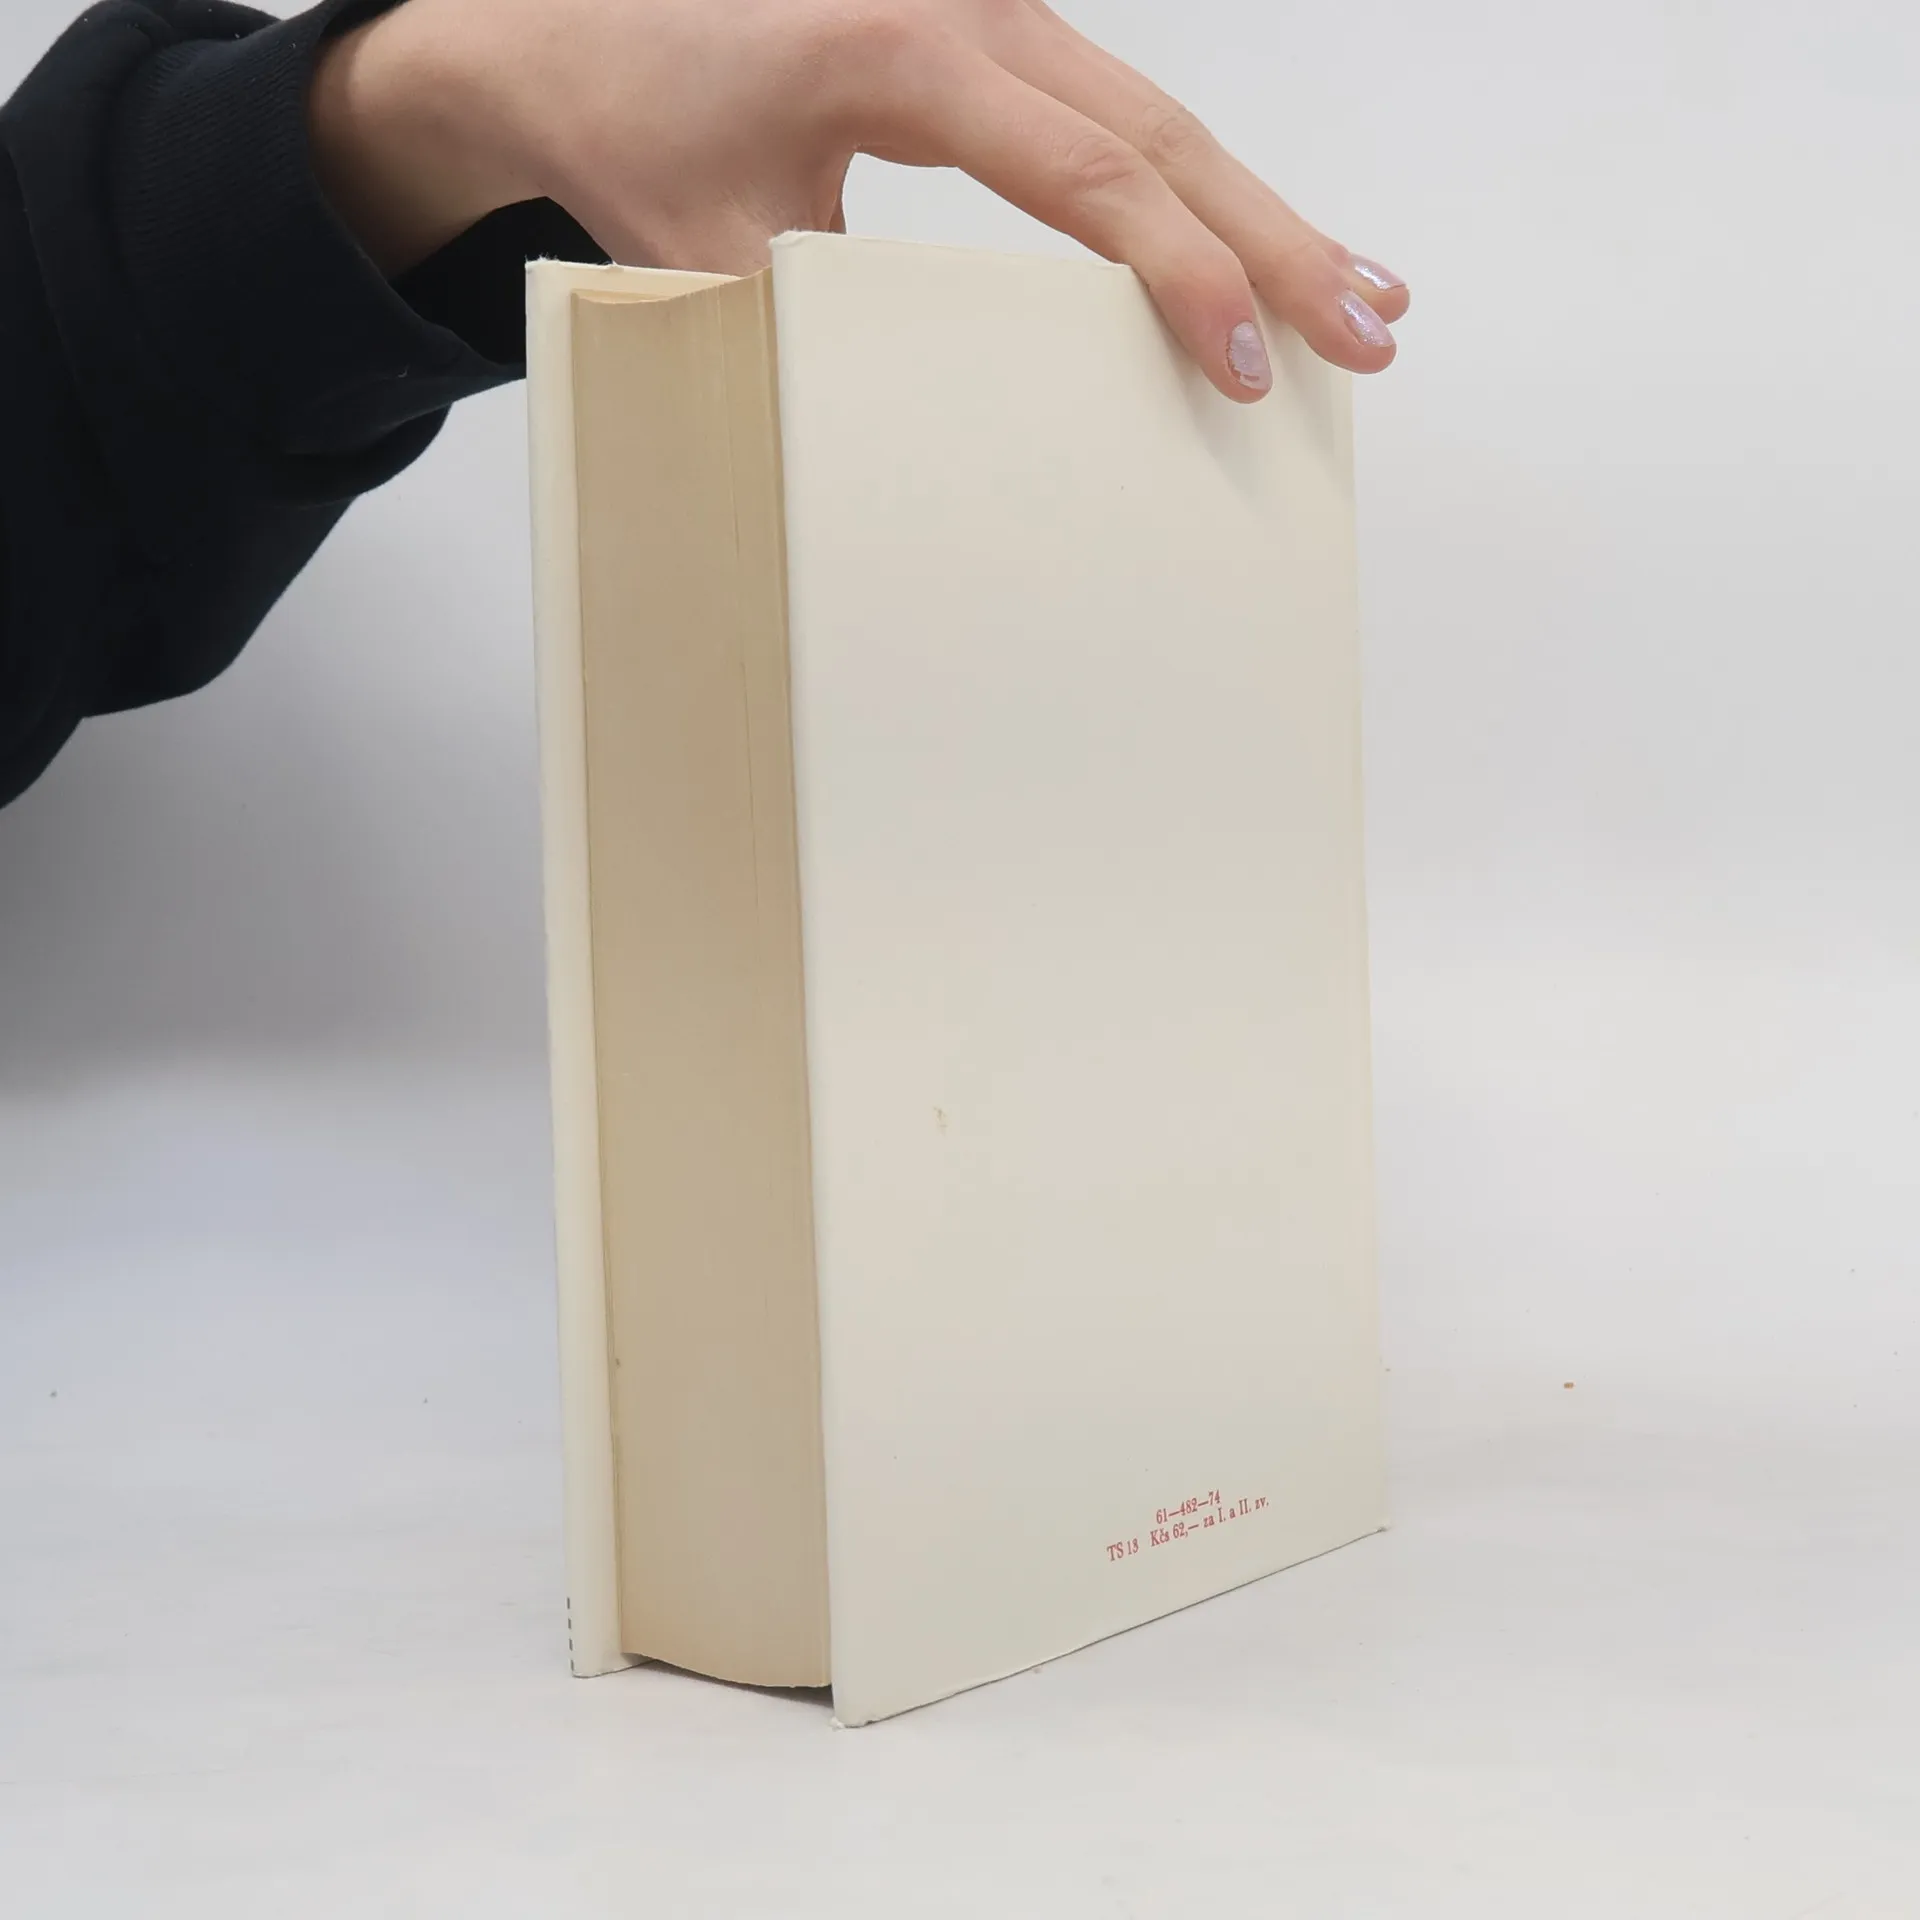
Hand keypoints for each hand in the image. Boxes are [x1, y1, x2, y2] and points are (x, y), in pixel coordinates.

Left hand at [309, 0, 1408, 401]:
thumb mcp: (713, 244)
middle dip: (1274, 241)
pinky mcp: (995, 47)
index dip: (1176, 271)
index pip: (1086, 173)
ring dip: (1263, 212)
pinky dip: (1200, 188)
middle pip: (1162, 134)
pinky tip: (1259, 244)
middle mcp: (973, 14)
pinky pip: (1122, 118)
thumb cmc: (636, 122)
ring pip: (1162, 118)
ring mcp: (993, 19)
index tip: (1242, 360)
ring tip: (1363, 298)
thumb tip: (913, 446)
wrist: (567, 36)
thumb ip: (821, 323)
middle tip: (1370, 331)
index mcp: (906, 50)